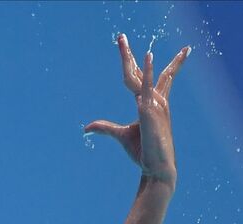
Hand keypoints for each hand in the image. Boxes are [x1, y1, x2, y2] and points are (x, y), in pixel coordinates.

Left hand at [84, 34, 189, 185]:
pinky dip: (146, 75)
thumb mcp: (121, 135)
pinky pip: (147, 90)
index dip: (146, 64)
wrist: (155, 167)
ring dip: (134, 60)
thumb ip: (105, 127)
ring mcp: (154, 105)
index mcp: (151, 102)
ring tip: (124, 43)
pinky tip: (146, 61)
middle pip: (144, 71)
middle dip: (131, 54)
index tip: (148, 50)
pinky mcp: (151, 113)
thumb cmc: (142, 151)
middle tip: (120, 36)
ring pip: (143, 77)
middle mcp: (155, 100)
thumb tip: (87, 127)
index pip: (149, 78)